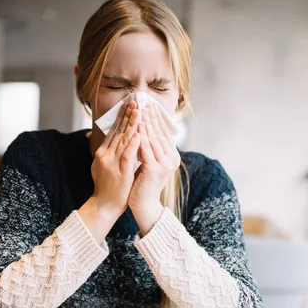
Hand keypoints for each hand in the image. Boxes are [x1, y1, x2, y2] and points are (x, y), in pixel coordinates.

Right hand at [79, 100, 140, 242]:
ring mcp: (111, 163)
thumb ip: (110, 152)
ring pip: (123, 140)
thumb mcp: (104, 165)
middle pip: (117, 131)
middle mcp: (105, 155)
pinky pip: (127, 156)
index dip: (121, 117)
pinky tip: (138, 134)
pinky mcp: (120, 172)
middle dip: (127, 116)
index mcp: (102, 152)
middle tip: (135, 101)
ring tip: (138, 112)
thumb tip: (116, 139)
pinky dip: (133, 144)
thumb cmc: (106, 187)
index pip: (113, 130)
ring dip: (131, 125)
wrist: (104, 205)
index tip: (129, 105)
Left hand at [128, 103, 180, 234]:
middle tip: (143, 103)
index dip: (156, 119)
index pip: (164, 133)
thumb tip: (144, 130)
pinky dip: (140, 137)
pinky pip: (146, 149)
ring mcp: (164, 164)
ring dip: (145, 123)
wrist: (143, 205)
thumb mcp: (149, 163)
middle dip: (150, 117)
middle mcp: (172, 159)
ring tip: (138, 110)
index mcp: (172, 156)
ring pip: (153, 139)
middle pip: (159, 133)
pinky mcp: (155, 169)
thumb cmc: (143, 184)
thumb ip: (150, 149)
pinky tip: (135, 127)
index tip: (148, 105)